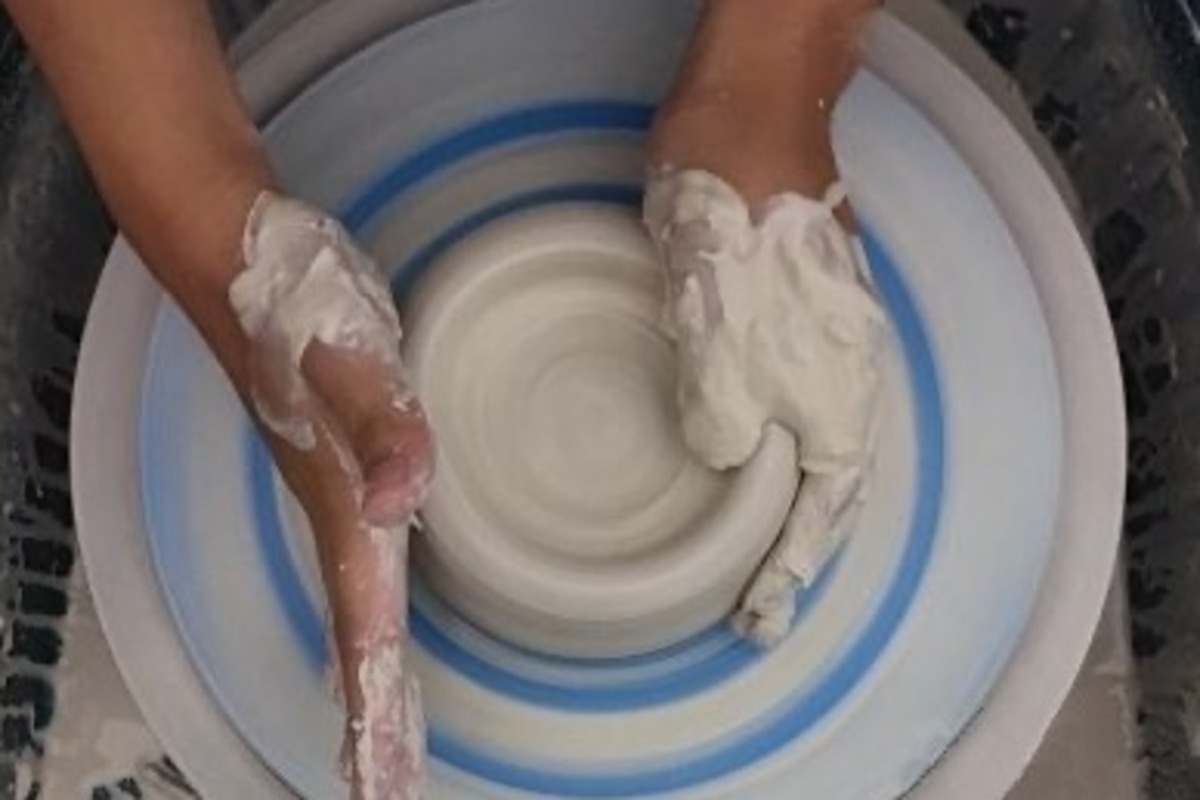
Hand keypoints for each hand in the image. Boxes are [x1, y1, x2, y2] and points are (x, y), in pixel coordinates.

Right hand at [230, 193, 432, 798]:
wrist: (237, 253)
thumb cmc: (285, 305)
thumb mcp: (344, 359)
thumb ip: (381, 427)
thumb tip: (403, 507)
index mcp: (339, 504)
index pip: (359, 623)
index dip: (370, 703)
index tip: (378, 782)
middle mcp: (333, 506)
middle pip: (355, 630)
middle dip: (368, 713)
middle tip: (384, 784)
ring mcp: (332, 484)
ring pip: (357, 599)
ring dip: (370, 669)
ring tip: (382, 728)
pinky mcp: (339, 457)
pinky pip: (359, 556)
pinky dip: (369, 607)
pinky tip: (378, 610)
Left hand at [647, 0, 883, 644]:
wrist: (750, 113)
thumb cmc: (740, 211)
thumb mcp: (721, 319)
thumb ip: (724, 404)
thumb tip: (722, 455)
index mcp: (835, 385)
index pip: (824, 507)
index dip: (794, 567)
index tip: (762, 618)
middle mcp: (835, 372)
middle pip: (825, 489)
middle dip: (795, 553)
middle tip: (758, 607)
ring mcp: (814, 341)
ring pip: (804, 451)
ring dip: (779, 511)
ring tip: (750, 557)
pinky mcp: (784, 313)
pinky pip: (779, 403)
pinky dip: (760, 453)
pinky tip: (729, 462)